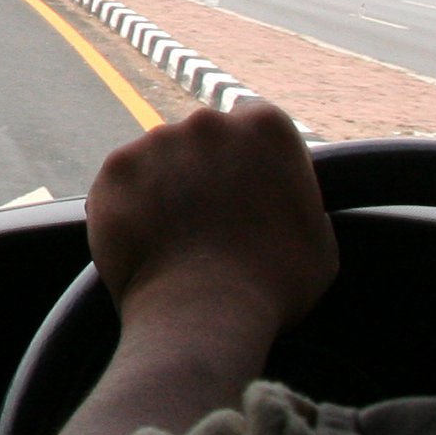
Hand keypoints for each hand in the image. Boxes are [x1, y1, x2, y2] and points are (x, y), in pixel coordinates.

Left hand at [85, 102, 337, 338]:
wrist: (203, 312)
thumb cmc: (274, 285)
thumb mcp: (319, 239)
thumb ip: (298, 201)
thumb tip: (283, 201)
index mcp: (266, 128)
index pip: (253, 124)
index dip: (249, 158)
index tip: (245, 188)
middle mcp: (209, 122)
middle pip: (204, 138)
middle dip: (204, 170)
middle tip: (207, 219)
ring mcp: (157, 142)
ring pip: (160, 158)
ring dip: (164, 186)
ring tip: (174, 237)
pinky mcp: (116, 168)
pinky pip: (124, 181)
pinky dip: (130, 205)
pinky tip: (145, 240)